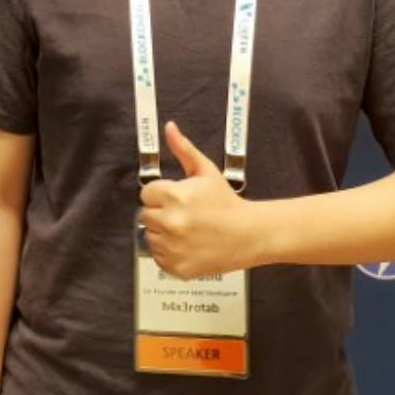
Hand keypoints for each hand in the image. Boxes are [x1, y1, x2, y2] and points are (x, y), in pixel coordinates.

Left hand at [138, 121, 254, 278]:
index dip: (161, 195)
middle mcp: (171, 222)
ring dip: (162, 233)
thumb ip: (184, 149)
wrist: (250, 234)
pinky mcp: (177, 267)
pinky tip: (186, 245)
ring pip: (149, 237)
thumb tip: (169, 127)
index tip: (176, 198)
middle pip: (145, 216)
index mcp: (175, 196)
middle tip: (182, 214)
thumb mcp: (206, 171)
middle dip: (160, 213)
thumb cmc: (227, 202)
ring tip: (185, 230)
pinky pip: (158, 258)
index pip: (146, 194)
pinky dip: (168, 252)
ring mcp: (173, 247)